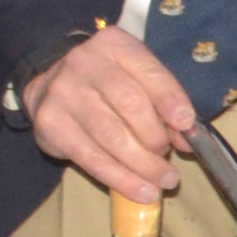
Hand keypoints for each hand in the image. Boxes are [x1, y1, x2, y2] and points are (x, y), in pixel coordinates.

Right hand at [25, 25, 195, 204]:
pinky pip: (90, 157)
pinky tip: (140, 191)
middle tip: (168, 157)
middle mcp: (85, 63)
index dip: (171, 100)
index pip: (150, 72)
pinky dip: (120, 179)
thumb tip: (187, 137)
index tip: (186, 126)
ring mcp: (63, 93)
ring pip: (111, 136)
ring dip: (143, 165)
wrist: (49, 82)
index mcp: (115, 46)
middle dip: (156, 138)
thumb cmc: (108, 82)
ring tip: (163, 181)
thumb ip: (163, 102)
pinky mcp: (50, 124)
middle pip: (130, 104)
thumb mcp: (138, 78)